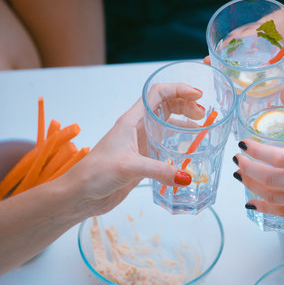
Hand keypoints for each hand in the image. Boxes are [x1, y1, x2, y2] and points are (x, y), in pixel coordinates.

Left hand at [65, 84, 204, 216]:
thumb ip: (159, 171)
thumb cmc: (95, 173)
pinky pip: (165, 147)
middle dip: (185, 105)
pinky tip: (189, 153)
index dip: (178, 90)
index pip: (157, 94)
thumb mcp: (129, 167)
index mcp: (131, 121)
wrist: (80, 194)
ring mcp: (140, 144)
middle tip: (203, 115)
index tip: (197, 95)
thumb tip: (186, 177)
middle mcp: (137, 129)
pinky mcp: (142, 161)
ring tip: (200, 129)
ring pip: (166, 126)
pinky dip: (179, 145)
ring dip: (184, 123)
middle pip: (165, 106)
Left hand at [234, 112, 283, 224]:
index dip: (256, 151)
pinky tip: (251, 202)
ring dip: (251, 186)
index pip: (279, 158)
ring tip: (240, 174)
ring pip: (272, 197)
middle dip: (248, 168)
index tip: (243, 143)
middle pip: (269, 179)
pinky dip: (264, 208)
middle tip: (238, 158)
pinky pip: (282, 213)